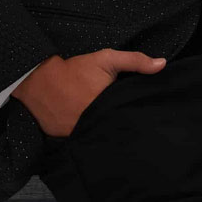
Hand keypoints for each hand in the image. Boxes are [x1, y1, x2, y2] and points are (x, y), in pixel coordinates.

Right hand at [12, 48, 166, 136]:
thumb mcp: (107, 59)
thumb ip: (135, 61)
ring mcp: (77, 134)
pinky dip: (88, 137)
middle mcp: (92, 123)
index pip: (127, 116)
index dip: (134, 115)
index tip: (141, 117)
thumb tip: (162, 64)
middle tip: (129, 125)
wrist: (39, 79)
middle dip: (121, 127)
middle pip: (115, 129)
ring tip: (112, 131)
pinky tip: (93, 134)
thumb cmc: (75, 69)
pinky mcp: (65, 139)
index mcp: (105, 105)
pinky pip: (82, 141)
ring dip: (104, 133)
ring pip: (99, 137)